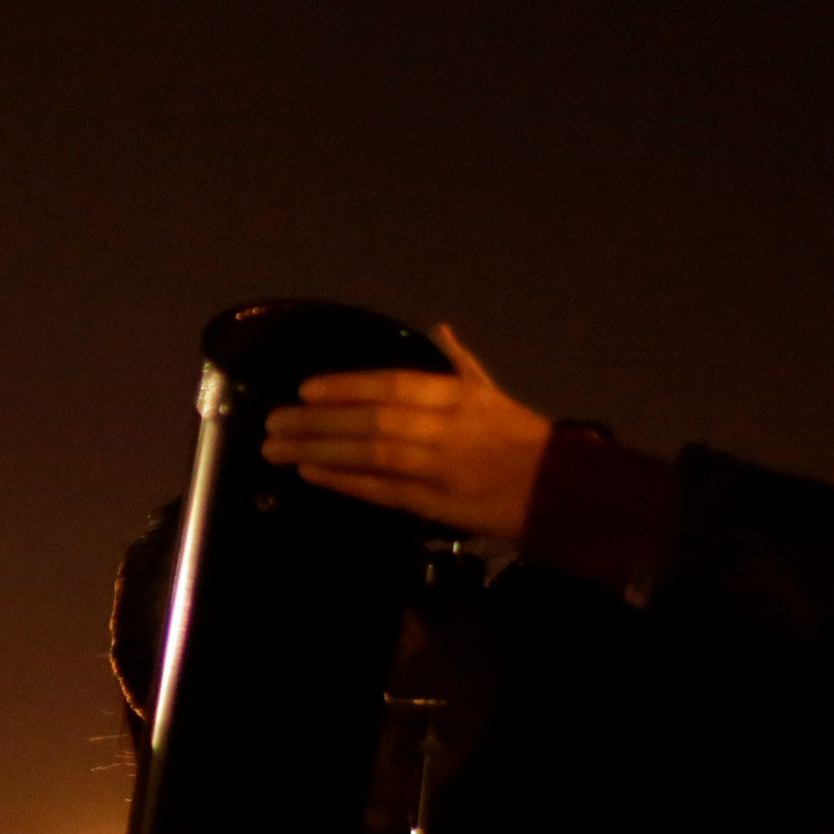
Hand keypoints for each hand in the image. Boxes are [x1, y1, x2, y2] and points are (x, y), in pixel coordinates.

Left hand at [260, 325, 553, 538]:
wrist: (560, 493)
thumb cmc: (523, 440)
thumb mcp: (493, 393)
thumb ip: (460, 362)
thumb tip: (439, 328)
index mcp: (458, 397)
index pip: (392, 385)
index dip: (346, 387)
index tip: (305, 389)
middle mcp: (444, 429)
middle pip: (370, 422)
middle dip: (317, 422)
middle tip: (272, 423)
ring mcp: (437, 470)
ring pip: (369, 457)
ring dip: (318, 452)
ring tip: (276, 449)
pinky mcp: (434, 506)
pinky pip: (381, 492)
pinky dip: (344, 482)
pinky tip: (310, 474)